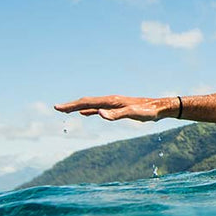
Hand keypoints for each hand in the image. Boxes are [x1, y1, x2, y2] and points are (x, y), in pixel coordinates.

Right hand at [54, 95, 172, 121]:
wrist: (159, 107)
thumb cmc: (148, 111)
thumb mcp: (133, 114)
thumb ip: (117, 115)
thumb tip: (99, 114)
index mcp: (110, 101)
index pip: (86, 102)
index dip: (72, 105)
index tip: (58, 108)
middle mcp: (109, 100)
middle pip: (86, 102)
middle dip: (71, 105)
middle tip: (56, 108)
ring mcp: (112, 104)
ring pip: (91, 104)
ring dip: (78, 107)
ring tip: (66, 110)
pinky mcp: (117, 108)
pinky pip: (98, 108)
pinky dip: (89, 110)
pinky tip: (85, 114)